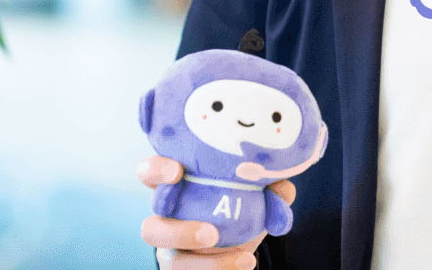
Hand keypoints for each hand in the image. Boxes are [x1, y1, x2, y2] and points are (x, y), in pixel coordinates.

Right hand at [138, 155, 295, 269]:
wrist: (240, 253)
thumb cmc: (237, 214)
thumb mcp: (254, 200)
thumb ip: (267, 191)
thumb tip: (282, 186)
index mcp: (177, 191)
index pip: (149, 175)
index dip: (154, 171)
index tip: (176, 171)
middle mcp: (166, 222)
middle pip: (149, 227)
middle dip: (176, 231)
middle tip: (211, 233)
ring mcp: (171, 253)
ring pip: (168, 261)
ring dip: (203, 262)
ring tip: (241, 255)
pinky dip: (220, 269)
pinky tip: (246, 263)